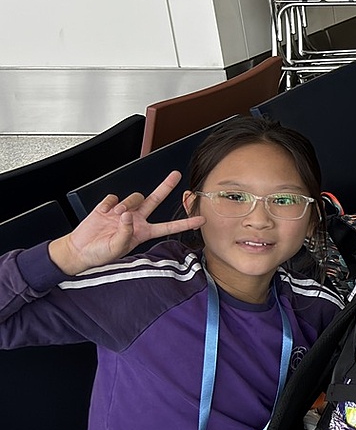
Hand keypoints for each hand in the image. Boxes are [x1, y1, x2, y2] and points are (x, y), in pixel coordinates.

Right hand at [49, 173, 203, 275]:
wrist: (79, 250)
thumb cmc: (100, 254)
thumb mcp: (116, 249)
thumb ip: (125, 234)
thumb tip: (128, 216)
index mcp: (143, 232)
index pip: (168, 226)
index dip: (185, 223)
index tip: (201, 219)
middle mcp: (136, 219)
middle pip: (155, 200)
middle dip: (166, 186)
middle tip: (176, 175)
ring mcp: (123, 211)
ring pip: (134, 197)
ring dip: (125, 205)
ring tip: (115, 216)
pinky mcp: (108, 206)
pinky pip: (113, 198)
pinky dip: (108, 204)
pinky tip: (103, 212)